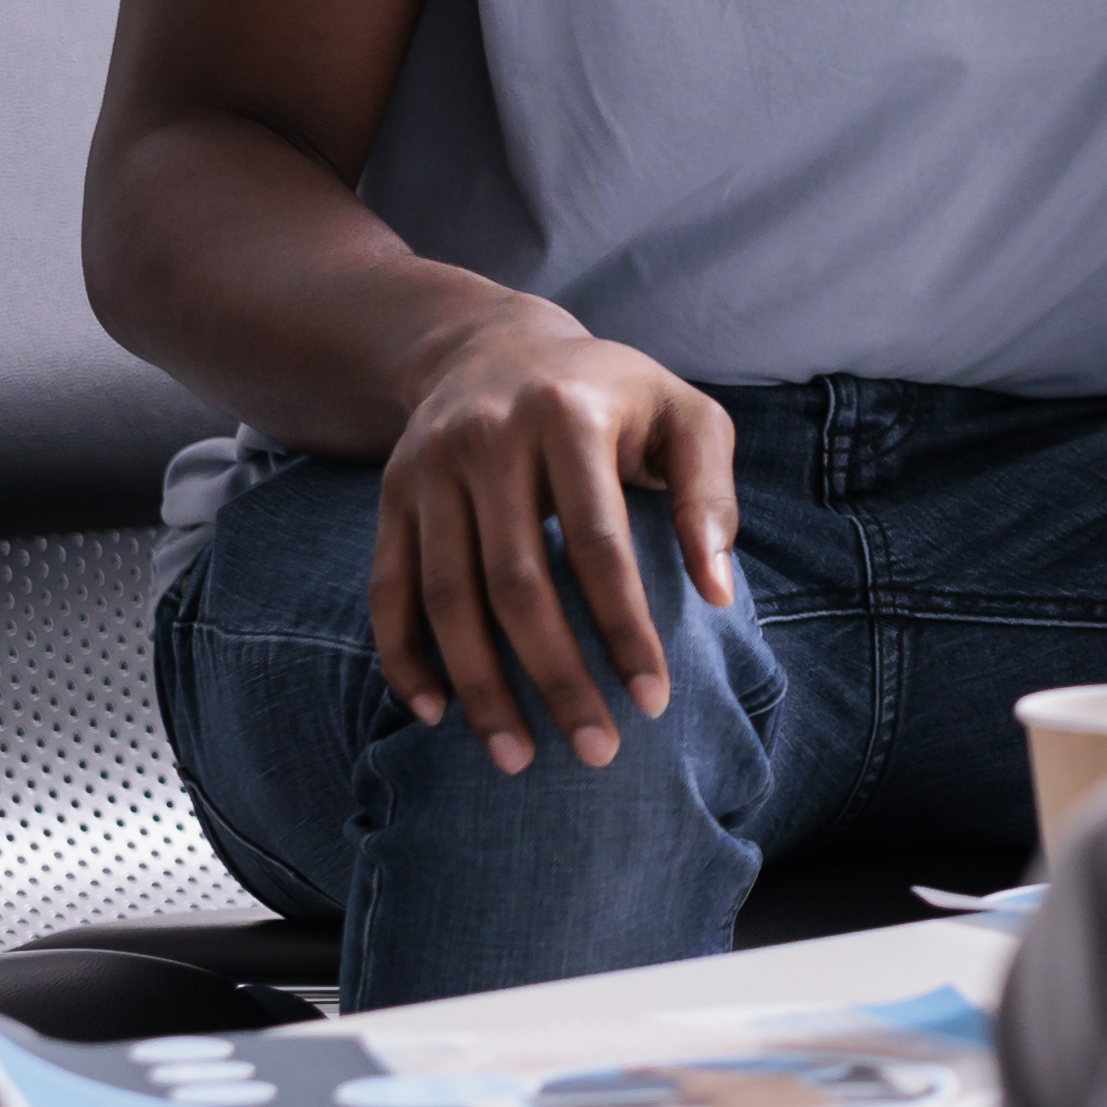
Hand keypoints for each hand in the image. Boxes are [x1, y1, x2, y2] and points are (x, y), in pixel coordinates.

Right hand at [369, 305, 736, 773]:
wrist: (496, 348)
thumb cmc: (614, 396)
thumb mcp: (685, 417)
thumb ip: (710, 495)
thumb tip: (719, 592)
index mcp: (570, 415)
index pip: (598, 543)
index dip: (624, 627)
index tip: (654, 699)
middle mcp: (488, 439)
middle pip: (516, 584)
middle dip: (555, 678)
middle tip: (596, 751)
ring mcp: (429, 469)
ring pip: (446, 597)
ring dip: (480, 688)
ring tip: (517, 758)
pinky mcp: (391, 496)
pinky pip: (388, 589)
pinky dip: (406, 657)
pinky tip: (436, 713)